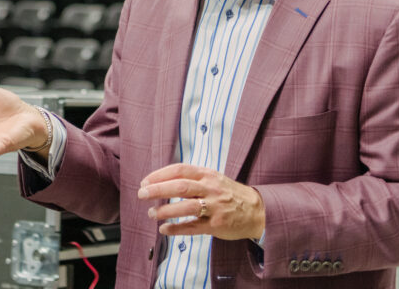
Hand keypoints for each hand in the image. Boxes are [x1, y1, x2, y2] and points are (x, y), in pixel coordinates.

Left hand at [137, 164, 264, 240]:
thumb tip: (163, 181)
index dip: (160, 175)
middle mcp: (210, 189)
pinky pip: (193, 227)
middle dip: (158, 190)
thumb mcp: (213, 178)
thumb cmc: (229, 194)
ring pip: (186, 206)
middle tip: (142, 194)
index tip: (145, 181)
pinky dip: (177, 228)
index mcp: (207, 174)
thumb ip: (192, 178)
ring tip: (151, 214)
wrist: (256, 210)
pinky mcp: (216, 225)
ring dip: (165, 210)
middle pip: (181, 186)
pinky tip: (164, 229)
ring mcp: (214, 207)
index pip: (180, 170)